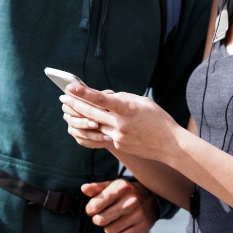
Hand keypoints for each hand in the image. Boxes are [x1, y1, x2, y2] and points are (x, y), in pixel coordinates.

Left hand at [61, 85, 178, 162]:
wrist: (169, 144)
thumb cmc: (158, 119)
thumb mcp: (143, 102)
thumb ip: (123, 98)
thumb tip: (106, 97)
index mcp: (128, 109)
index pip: (101, 99)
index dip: (84, 92)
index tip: (70, 86)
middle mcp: (121, 124)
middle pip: (92, 113)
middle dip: (75, 104)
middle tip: (63, 97)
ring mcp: (118, 136)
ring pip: (94, 125)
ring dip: (81, 117)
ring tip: (70, 109)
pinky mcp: (118, 145)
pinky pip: (103, 134)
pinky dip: (96, 127)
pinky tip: (89, 122)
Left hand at [82, 178, 157, 232]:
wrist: (152, 198)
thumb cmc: (128, 192)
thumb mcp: (113, 185)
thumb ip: (97, 188)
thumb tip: (84, 189)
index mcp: (121, 188)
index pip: (95, 205)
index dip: (90, 209)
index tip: (93, 209)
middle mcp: (131, 201)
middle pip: (100, 220)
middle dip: (98, 219)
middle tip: (104, 215)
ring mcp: (138, 215)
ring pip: (109, 231)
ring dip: (109, 227)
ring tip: (115, 219)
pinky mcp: (143, 226)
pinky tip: (123, 225)